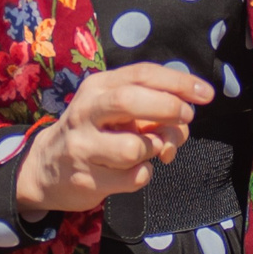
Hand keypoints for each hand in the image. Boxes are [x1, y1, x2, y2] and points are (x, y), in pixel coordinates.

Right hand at [15, 63, 217, 216]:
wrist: (46, 168)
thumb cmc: (94, 133)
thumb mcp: (115, 110)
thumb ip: (150, 108)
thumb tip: (185, 121)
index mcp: (97, 87)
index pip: (141, 74)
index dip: (179, 82)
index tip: (206, 94)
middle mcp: (85, 112)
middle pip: (131, 100)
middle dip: (168, 107)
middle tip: (186, 117)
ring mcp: (82, 147)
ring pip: (135, 147)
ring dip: (155, 150)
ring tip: (148, 151)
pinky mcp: (87, 179)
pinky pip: (135, 177)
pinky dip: (145, 174)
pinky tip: (132, 171)